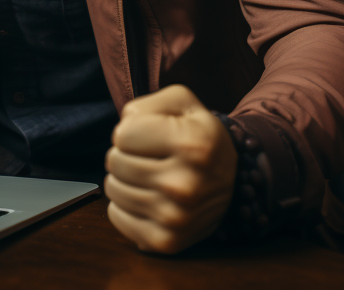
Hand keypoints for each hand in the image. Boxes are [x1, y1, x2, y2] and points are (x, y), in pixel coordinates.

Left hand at [104, 84, 236, 253]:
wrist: (231, 181)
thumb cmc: (197, 135)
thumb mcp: (182, 102)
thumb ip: (146, 103)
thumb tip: (122, 127)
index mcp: (191, 145)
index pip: (122, 135)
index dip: (130, 130)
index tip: (147, 134)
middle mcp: (186, 185)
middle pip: (115, 162)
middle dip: (124, 153)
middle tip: (147, 155)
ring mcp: (176, 218)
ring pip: (113, 189)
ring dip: (122, 178)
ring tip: (146, 174)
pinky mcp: (166, 241)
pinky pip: (116, 216)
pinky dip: (123, 204)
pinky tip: (144, 196)